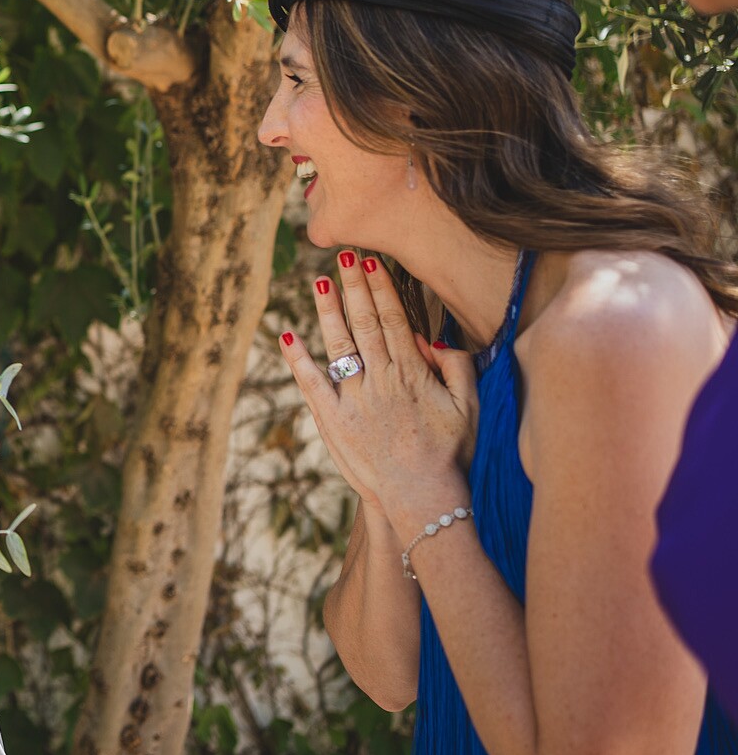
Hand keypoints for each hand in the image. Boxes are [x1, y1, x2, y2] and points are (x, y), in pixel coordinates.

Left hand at [279, 251, 478, 537]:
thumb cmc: (450, 453)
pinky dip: (297, 359)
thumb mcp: (470, 407)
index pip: (393, 321)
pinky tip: (285, 335)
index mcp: (413, 374)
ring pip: (338, 345)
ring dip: (328, 312)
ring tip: (319, 283)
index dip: (381, 289)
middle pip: (365, 324)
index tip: (372, 264)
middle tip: (345, 256)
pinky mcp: (332, 420)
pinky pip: (311, 383)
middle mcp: (381, 380)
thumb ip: (456, 367)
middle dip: (354, 288)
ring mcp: (354, 399)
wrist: (422, 498)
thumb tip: (429, 338)